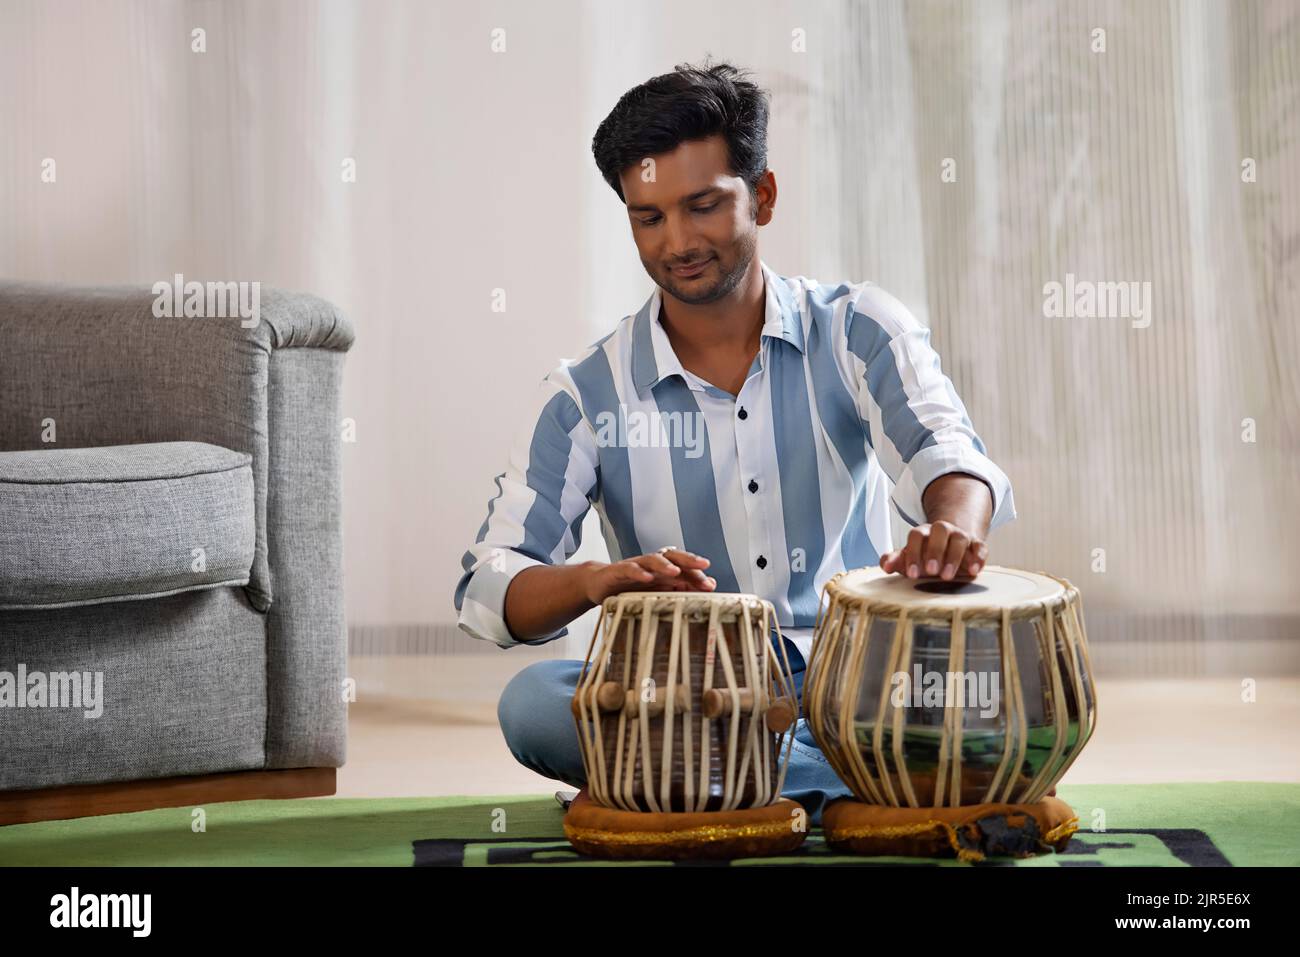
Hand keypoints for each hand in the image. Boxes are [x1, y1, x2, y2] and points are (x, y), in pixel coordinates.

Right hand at [583, 548, 715, 604]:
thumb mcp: (658, 592)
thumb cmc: (631, 588)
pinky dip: (638, 572)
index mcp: (663, 569)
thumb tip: (711, 585)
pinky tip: (647, 577)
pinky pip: (629, 569)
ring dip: (665, 564)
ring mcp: (635, 566)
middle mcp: (651, 564)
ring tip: (676, 572)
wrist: (600, 585)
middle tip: (703, 565)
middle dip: (688, 560)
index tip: (711, 585)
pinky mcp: (618, 571)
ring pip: (652, 559)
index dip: (698, 574)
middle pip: (673, 556)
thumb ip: (683, 589)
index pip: (685, 567)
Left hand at [879, 521, 987, 580]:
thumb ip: (895, 559)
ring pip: (959, 539)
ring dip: (954, 557)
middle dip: (935, 550)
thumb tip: (885, 566)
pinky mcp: (976, 545)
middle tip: (930, 571)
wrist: (950, 547)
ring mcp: (961, 536)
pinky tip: (973, 571)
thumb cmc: (925, 556)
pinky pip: (980, 546)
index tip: (911, 574)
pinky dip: (978, 557)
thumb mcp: (909, 558)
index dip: (913, 553)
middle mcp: (942, 530)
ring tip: (947, 576)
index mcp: (923, 533)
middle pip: (940, 530)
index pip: (916, 535)